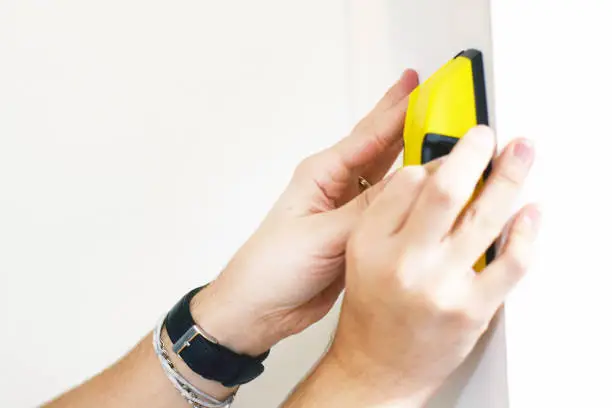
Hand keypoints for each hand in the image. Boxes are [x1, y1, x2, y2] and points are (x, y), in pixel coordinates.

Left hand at [190, 69, 422, 355]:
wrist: (261, 309)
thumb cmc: (272, 267)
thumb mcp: (324, 234)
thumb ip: (370, 209)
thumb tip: (416, 182)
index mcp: (322, 173)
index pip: (370, 134)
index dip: (399, 109)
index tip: (425, 87)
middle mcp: (337, 185)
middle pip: (380, 145)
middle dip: (408, 120)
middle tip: (437, 96)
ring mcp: (349, 209)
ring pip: (390, 174)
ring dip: (414, 155)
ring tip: (442, 134)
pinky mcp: (358, 232)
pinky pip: (392, 206)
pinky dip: (412, 196)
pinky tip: (430, 189)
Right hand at [326, 126, 538, 403]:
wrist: (378, 366)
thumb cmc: (372, 312)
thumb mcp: (362, 256)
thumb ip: (392, 216)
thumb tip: (437, 175)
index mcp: (370, 243)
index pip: (406, 182)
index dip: (434, 161)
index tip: (450, 154)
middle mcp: (403, 262)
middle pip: (446, 190)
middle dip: (474, 152)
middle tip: (486, 135)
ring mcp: (440, 286)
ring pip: (486, 216)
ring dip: (510, 176)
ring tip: (521, 154)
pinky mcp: (472, 308)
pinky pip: (511, 261)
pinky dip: (528, 232)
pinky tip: (531, 212)